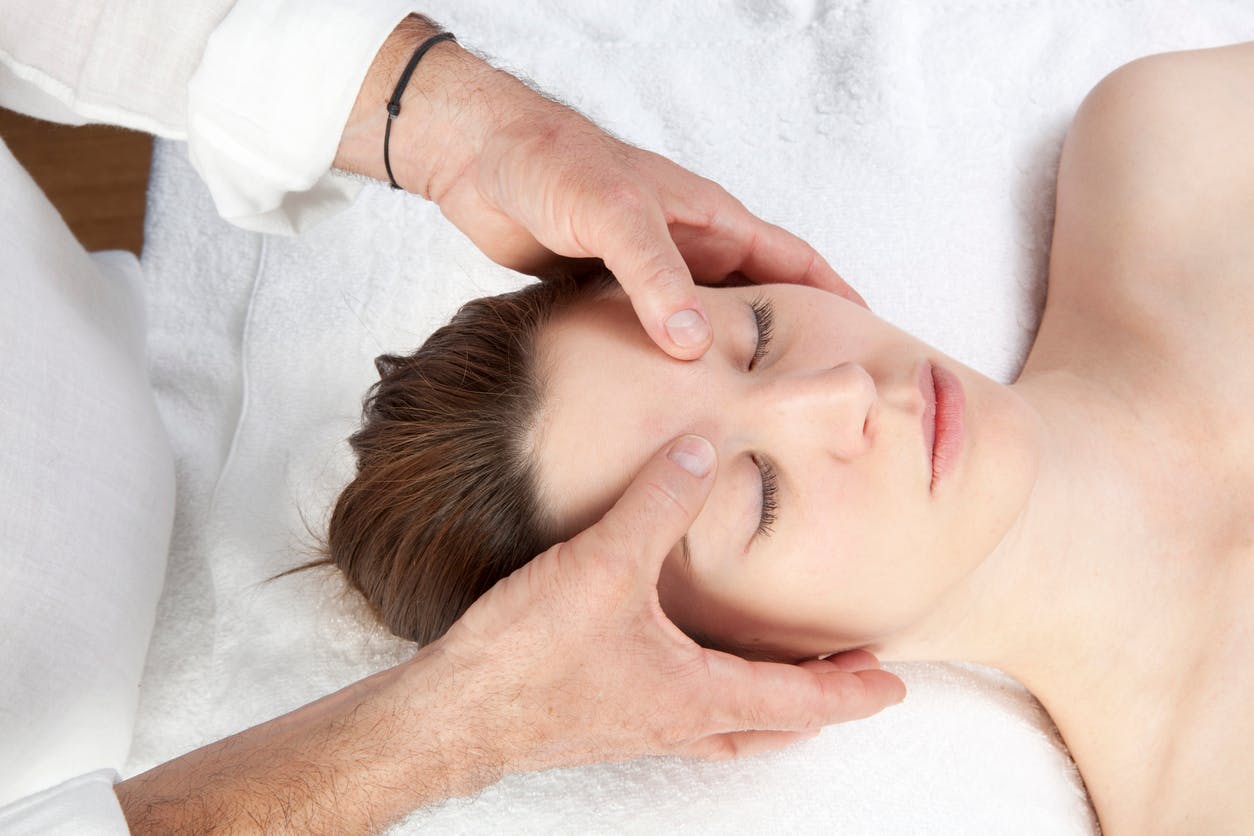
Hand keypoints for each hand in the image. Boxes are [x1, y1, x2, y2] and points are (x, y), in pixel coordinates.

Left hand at [335, 16, 866, 360]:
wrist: (477, 160)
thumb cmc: (550, 162)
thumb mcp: (612, 211)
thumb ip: (652, 275)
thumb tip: (694, 345)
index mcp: (710, 221)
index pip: (794, 262)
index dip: (836, 300)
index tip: (871, 343)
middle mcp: (688, 252)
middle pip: (756, 307)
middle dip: (787, 351)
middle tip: (812, 405)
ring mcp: (650, 279)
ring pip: (702, 333)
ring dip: (723, 372)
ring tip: (749, 423)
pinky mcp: (608, 302)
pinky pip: (651, 343)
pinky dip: (667, 374)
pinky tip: (671, 411)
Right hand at [431, 435, 904, 770]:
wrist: (452, 712)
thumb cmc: (530, 658)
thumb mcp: (605, 565)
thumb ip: (658, 502)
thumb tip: (702, 449)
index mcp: (697, 695)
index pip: (801, 701)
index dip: (854, 691)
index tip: (895, 684)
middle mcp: (676, 721)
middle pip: (771, 724)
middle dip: (815, 700)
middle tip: (848, 675)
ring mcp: (637, 726)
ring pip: (725, 725)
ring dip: (763, 702)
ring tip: (779, 672)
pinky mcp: (600, 717)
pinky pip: (678, 712)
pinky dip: (707, 692)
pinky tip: (681, 661)